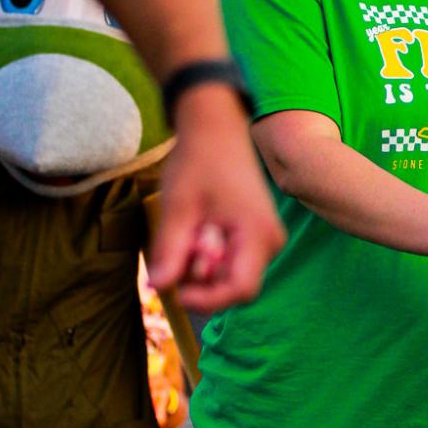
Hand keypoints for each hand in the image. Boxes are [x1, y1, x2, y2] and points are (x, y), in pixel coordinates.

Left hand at [147, 88, 285, 310]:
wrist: (216, 129)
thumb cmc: (199, 161)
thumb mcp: (178, 207)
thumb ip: (170, 250)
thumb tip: (157, 288)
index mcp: (257, 234)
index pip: (240, 290)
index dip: (207, 298)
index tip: (176, 290)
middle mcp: (269, 241)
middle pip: (234, 286)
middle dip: (200, 279)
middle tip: (176, 248)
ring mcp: (264, 239)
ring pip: (230, 275)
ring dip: (201, 267)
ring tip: (185, 232)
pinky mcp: (254, 235)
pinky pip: (230, 261)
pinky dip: (207, 256)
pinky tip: (195, 231)